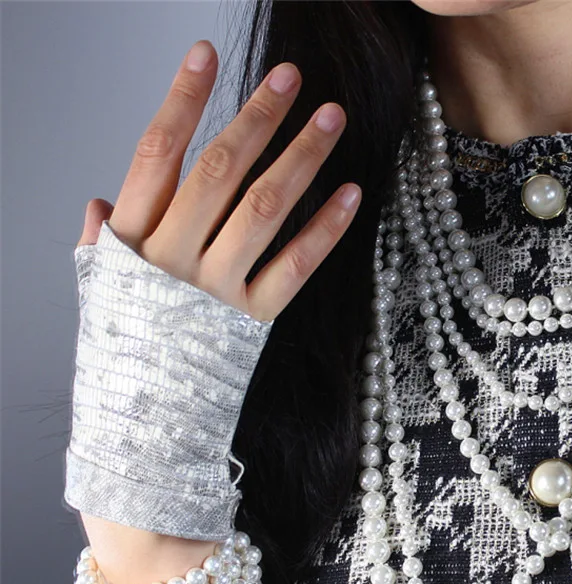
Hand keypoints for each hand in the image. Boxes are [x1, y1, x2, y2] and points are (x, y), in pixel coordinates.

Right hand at [76, 39, 360, 322]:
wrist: (146, 417)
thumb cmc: (127, 346)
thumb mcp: (100, 292)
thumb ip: (102, 246)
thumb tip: (97, 202)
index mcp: (133, 240)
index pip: (156, 153)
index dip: (182, 100)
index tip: (206, 55)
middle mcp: (174, 257)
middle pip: (218, 171)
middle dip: (257, 118)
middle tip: (292, 78)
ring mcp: (216, 288)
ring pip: (264, 208)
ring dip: (301, 157)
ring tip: (332, 118)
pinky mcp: (253, 319)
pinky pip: (296, 267)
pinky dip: (325, 229)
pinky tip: (350, 193)